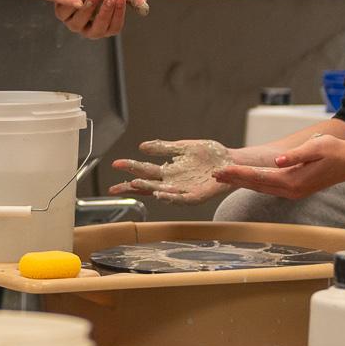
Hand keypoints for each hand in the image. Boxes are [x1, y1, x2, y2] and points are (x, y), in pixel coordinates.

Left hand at [58, 0, 127, 38]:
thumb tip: (144, 8)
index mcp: (105, 26)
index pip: (114, 27)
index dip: (118, 15)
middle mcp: (89, 28)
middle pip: (98, 30)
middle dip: (105, 14)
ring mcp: (74, 22)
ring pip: (79, 23)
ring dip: (87, 10)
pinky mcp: (61, 13)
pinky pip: (64, 13)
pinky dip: (70, 6)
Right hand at [110, 138, 264, 204]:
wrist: (231, 162)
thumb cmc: (210, 155)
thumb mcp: (183, 147)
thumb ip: (163, 148)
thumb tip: (142, 147)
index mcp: (169, 171)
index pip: (144, 171)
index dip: (130, 168)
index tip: (115, 164)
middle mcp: (173, 183)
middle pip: (147, 185)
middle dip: (130, 185)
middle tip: (114, 187)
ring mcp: (183, 191)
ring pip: (160, 192)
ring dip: (148, 189)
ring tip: (135, 183)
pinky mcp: (196, 196)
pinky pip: (181, 198)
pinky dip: (170, 196)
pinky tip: (160, 193)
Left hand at [214, 132, 344, 200]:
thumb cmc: (334, 152)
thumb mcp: (315, 148)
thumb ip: (296, 155)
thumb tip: (278, 161)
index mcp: (293, 181)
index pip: (258, 178)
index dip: (238, 174)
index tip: (221, 170)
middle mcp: (291, 190)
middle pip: (256, 185)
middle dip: (235, 179)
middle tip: (214, 173)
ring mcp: (293, 192)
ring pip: (262, 188)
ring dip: (242, 182)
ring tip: (224, 176)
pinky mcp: (295, 189)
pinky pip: (269, 187)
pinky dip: (254, 182)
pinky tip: (245, 179)